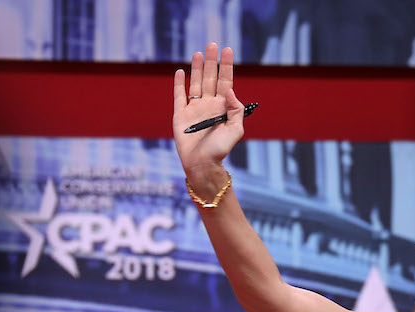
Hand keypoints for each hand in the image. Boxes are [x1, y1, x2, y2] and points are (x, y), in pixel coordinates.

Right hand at [172, 43, 244, 188]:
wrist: (202, 164)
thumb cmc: (220, 150)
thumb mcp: (235, 131)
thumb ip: (236, 110)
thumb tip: (230, 90)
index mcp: (222, 107)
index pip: (226, 81)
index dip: (226, 66)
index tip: (228, 50)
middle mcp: (209, 105)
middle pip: (210, 78)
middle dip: (211, 61)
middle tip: (212, 44)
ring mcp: (194, 109)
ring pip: (196, 83)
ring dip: (197, 68)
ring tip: (199, 53)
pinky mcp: (180, 115)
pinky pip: (179, 96)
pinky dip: (179, 84)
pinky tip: (181, 72)